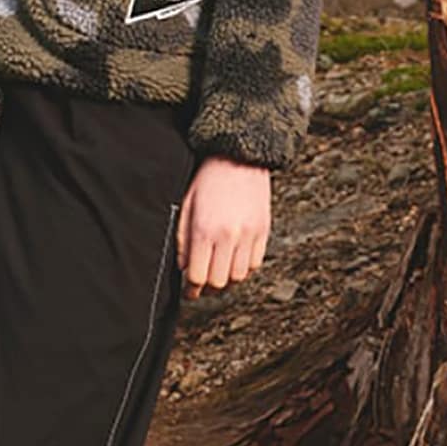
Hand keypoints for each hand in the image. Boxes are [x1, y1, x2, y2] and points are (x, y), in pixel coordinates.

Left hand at [175, 155, 270, 297]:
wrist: (239, 154)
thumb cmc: (209, 177)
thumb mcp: (187, 205)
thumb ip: (183, 240)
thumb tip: (184, 268)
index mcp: (205, 230)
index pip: (198, 276)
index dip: (191, 289)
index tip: (189, 291)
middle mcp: (229, 235)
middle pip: (219, 281)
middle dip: (208, 285)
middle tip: (202, 282)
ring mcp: (249, 234)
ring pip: (239, 276)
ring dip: (227, 278)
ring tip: (219, 270)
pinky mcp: (263, 230)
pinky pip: (256, 263)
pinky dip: (245, 267)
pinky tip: (235, 258)